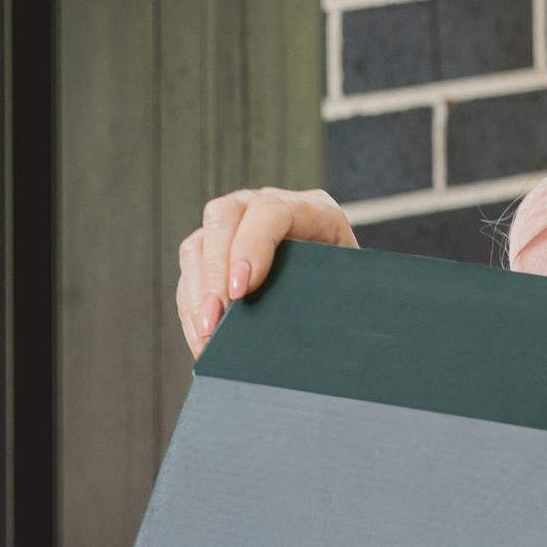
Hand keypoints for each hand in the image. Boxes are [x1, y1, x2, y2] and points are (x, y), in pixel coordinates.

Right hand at [175, 187, 357, 356]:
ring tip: (206, 337)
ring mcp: (239, 226)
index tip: (242, 291)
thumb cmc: (355, 292)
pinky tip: (201, 339)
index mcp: (313, 209)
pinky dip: (192, 308)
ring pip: (199, 245)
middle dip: (214, 275)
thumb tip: (301, 327)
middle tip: (214, 323)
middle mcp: (269, 207)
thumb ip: (333, 292)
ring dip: (197, 295)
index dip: (250, 247)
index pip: (271, 211)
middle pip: (223, 218)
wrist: (350, 295)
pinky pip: (191, 273)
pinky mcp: (217, 251)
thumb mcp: (354, 287)